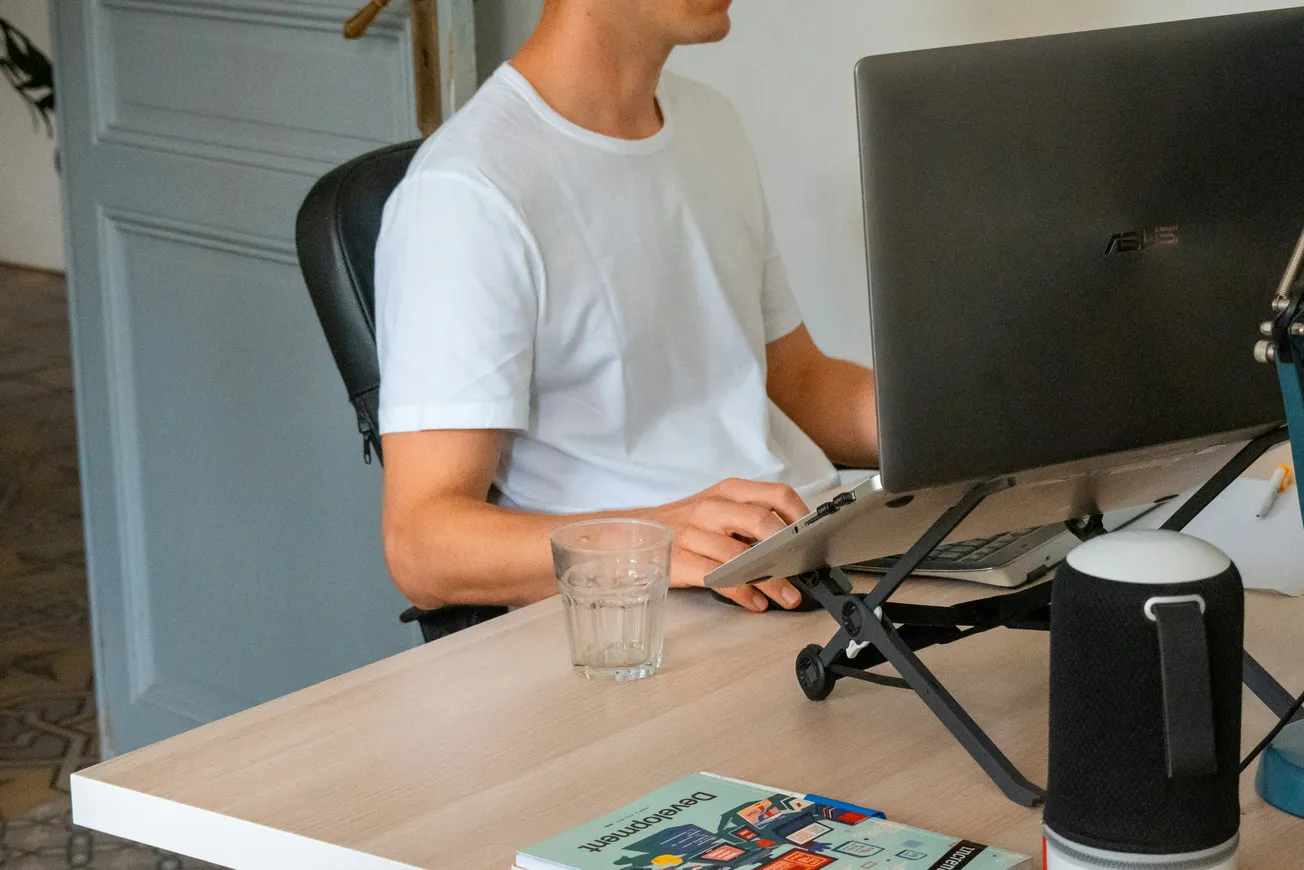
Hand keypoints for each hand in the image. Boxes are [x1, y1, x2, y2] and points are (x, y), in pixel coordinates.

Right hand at [641, 478, 807, 612]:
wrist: (631, 535)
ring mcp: (694, 534)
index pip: (776, 494)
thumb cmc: (684, 525)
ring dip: (771, 581)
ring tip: (788, 597)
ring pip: (741, 556)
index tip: (815, 539)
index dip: (801, 517)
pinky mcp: (680, 560)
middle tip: (805, 572)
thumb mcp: (717, 509)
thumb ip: (751, 519)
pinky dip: (743, 594)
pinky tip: (756, 603)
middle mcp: (712, 508)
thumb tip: (795, 545)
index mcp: (728, 491)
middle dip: (788, 551)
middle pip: (761, 522)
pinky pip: (719, 579)